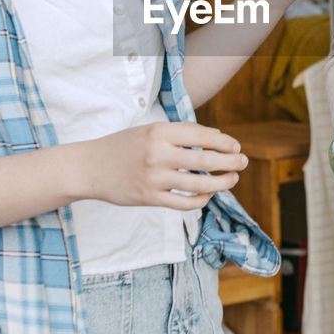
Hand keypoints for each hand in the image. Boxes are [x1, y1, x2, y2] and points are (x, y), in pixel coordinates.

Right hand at [80, 121, 247, 210]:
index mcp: (159, 132)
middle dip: (230, 162)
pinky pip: (184, 203)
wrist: (90, 167)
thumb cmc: (122, 146)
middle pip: (206, 160)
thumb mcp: (148, 130)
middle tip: (243, 163)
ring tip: (231, 179)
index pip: (202, 135)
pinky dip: (202, 200)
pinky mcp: (150, 198)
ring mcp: (154, 178)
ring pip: (199, 184)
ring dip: (222, 183)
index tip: (236, 146)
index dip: (224, 141)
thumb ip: (179, 134)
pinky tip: (208, 195)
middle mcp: (158, 154)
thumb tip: (217, 139)